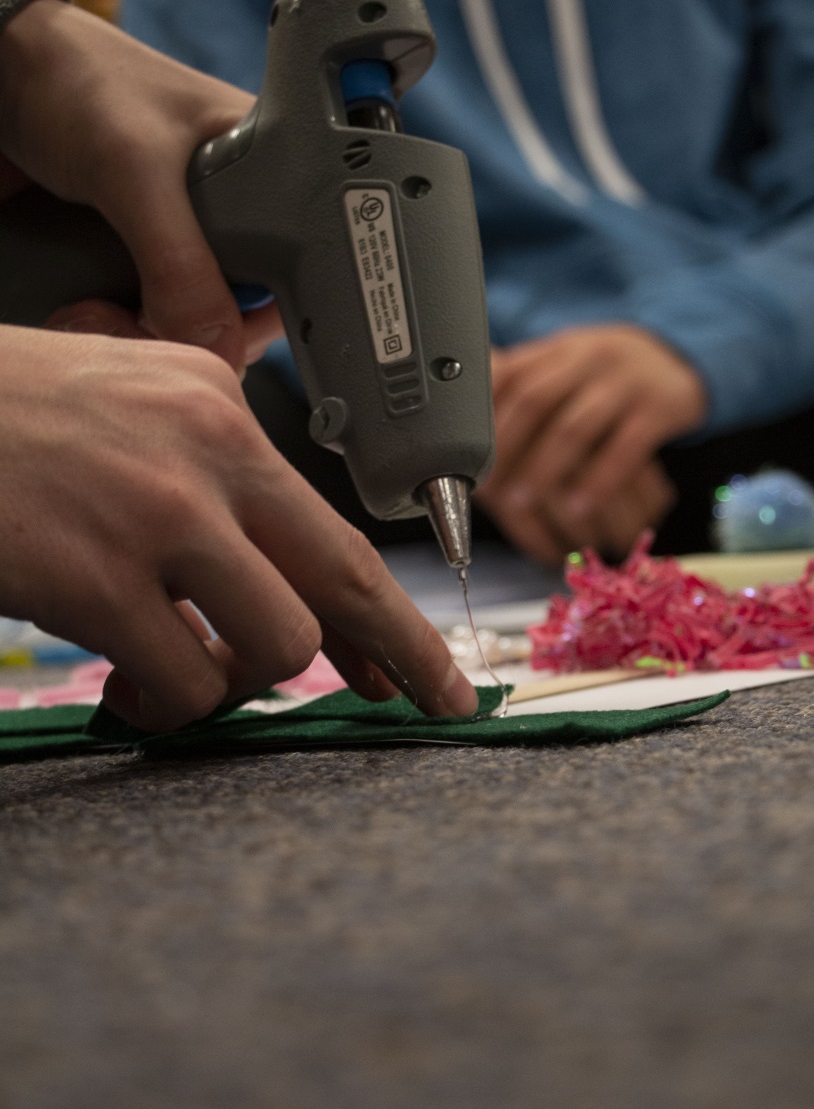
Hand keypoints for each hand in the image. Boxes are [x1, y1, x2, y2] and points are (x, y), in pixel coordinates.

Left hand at [0, 0, 280, 371]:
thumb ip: (181, 261)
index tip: (227, 340)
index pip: (302, 267)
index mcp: (271, 170)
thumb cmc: (77, 83)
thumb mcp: (136, 169)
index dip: (270, 313)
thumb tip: (220, 347)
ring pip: (195, 319)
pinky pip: (149, 313)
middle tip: (149, 325)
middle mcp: (236, 209)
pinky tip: (91, 310)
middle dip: (201, 332)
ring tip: (102, 312)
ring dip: (150, 333)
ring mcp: (185, 237)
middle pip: (246, 308)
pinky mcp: (139, 256)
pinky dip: (121, 324)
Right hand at [0, 326, 477, 729]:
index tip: (424, 665)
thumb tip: (260, 576)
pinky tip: (126, 687)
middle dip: (399, 652)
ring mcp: (155, 511)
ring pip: (274, 644)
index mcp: (214, 404)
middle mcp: (205, 449)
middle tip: (425, 704)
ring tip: (172, 678)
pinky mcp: (94, 573)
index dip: (386, 608)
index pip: (328, 523)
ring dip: (234, 687)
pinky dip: (161, 704)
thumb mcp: (119, 405)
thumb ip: (200, 474)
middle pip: (342, 578)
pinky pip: (182, 681)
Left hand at [479, 326, 706, 565]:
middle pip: (535, 400)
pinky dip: (599, 480)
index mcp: (557, 350)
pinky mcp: (660, 407)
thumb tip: (468, 433)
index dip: (482, 418)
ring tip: (524, 501)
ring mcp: (626, 381)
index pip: (509, 376)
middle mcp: (588, 358)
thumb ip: (523, 389)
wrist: (679, 359)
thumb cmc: (608, 375)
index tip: (464, 457)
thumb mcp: (565, 368)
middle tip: (489, 488)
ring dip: (544, 468)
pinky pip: (626, 447)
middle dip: (506, 448)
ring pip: (575, 426)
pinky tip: (580, 505)